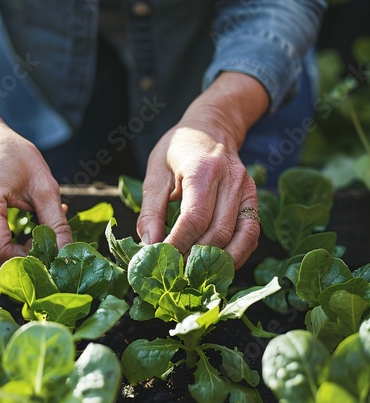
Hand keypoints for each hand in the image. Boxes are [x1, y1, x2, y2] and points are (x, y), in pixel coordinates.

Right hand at [0, 85, 71, 275]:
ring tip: (31, 239)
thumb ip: (56, 221)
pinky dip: (3, 249)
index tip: (45, 249)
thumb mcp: (44, 185)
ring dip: (11, 258)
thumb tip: (66, 252)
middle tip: (41, 247)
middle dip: (18, 262)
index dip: (23, 259)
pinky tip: (19, 235)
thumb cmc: (14, 156)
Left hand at [137, 72, 268, 268]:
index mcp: (203, 169)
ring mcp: (247, 189)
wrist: (211, 128)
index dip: (178, 245)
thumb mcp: (155, 173)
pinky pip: (251, 234)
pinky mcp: (254, 199)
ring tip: (195, 274)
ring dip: (218, 262)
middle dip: (194, 258)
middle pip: (217, 232)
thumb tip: (149, 246)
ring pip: (240, 238)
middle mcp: (231, 179)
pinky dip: (237, 254)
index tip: (162, 261)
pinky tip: (218, 265)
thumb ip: (151, 210)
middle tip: (175, 272)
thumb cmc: (178, 150)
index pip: (194, 218)